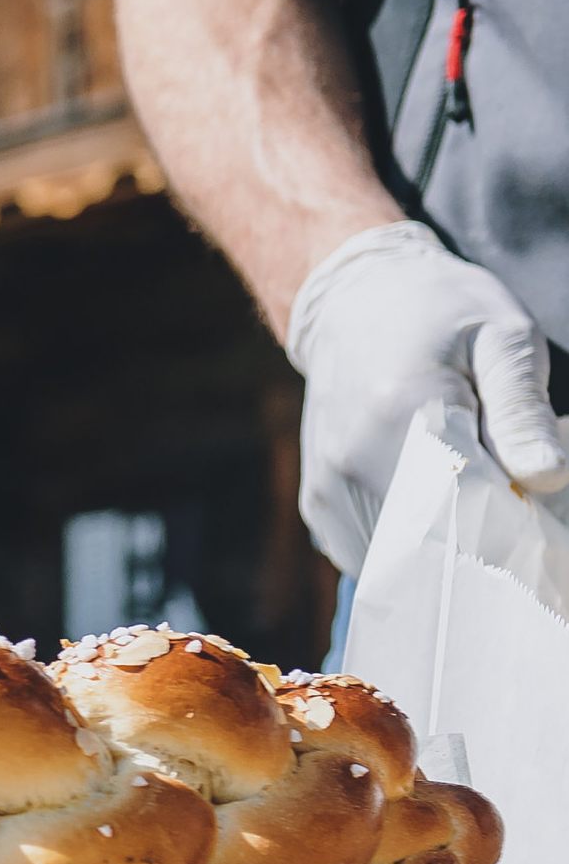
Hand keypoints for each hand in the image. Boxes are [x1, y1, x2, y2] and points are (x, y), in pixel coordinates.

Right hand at [287, 221, 568, 573]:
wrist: (355, 301)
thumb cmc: (443, 313)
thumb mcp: (503, 337)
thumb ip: (521, 408)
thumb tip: (546, 476)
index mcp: (402, 411)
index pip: (470, 504)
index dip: (515, 521)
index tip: (534, 509)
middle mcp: (353, 458)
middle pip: (434, 543)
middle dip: (482, 543)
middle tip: (508, 505)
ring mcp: (329, 486)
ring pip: (400, 562)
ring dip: (442, 552)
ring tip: (467, 502)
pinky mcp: (318, 503)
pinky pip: (369, 556)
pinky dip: (406, 550)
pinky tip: (428, 513)